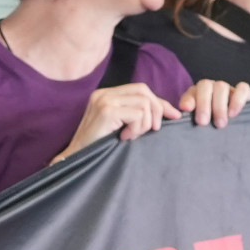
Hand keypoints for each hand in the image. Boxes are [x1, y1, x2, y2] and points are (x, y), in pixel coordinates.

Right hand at [59, 83, 177, 156]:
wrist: (75, 159)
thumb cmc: (98, 148)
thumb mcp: (120, 127)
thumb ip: (136, 116)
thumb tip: (168, 112)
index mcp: (106, 94)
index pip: (140, 90)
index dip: (160, 102)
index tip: (173, 116)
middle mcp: (104, 93)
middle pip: (144, 91)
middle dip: (157, 110)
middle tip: (154, 130)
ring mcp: (104, 100)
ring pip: (143, 103)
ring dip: (144, 123)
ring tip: (132, 136)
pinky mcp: (107, 111)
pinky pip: (137, 114)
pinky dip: (137, 128)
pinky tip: (125, 138)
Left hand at [176, 77, 249, 126]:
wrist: (230, 126)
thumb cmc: (210, 125)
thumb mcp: (198, 122)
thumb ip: (190, 118)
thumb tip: (180, 115)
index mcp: (197, 93)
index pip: (191, 92)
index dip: (188, 99)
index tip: (186, 110)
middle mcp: (211, 87)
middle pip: (205, 86)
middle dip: (203, 104)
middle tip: (203, 122)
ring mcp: (227, 88)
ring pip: (221, 87)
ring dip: (219, 105)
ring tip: (220, 123)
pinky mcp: (242, 91)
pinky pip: (242, 88)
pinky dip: (238, 100)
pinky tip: (233, 114)